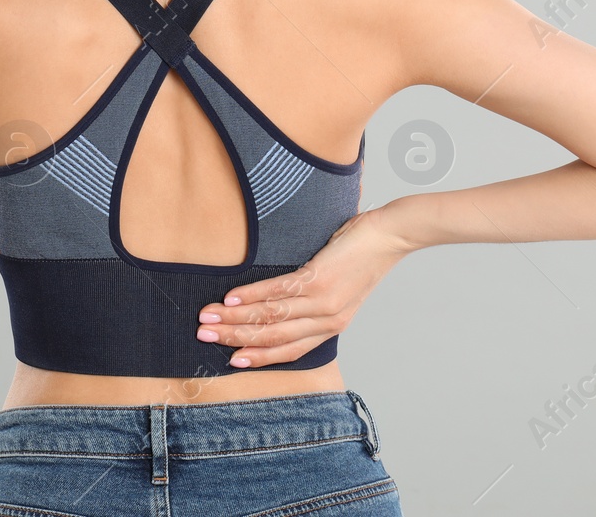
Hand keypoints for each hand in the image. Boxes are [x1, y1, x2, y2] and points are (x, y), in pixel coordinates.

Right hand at [195, 205, 412, 367]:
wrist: (390, 236)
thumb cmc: (361, 257)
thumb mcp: (339, 290)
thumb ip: (312, 302)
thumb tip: (276, 301)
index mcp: (331, 326)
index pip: (289, 350)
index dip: (258, 356)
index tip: (231, 360)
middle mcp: (326, 320)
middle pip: (273, 338)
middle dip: (235, 339)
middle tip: (205, 337)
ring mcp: (323, 302)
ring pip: (271, 318)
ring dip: (235, 320)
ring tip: (209, 318)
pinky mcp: (319, 279)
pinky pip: (278, 291)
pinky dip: (251, 296)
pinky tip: (231, 298)